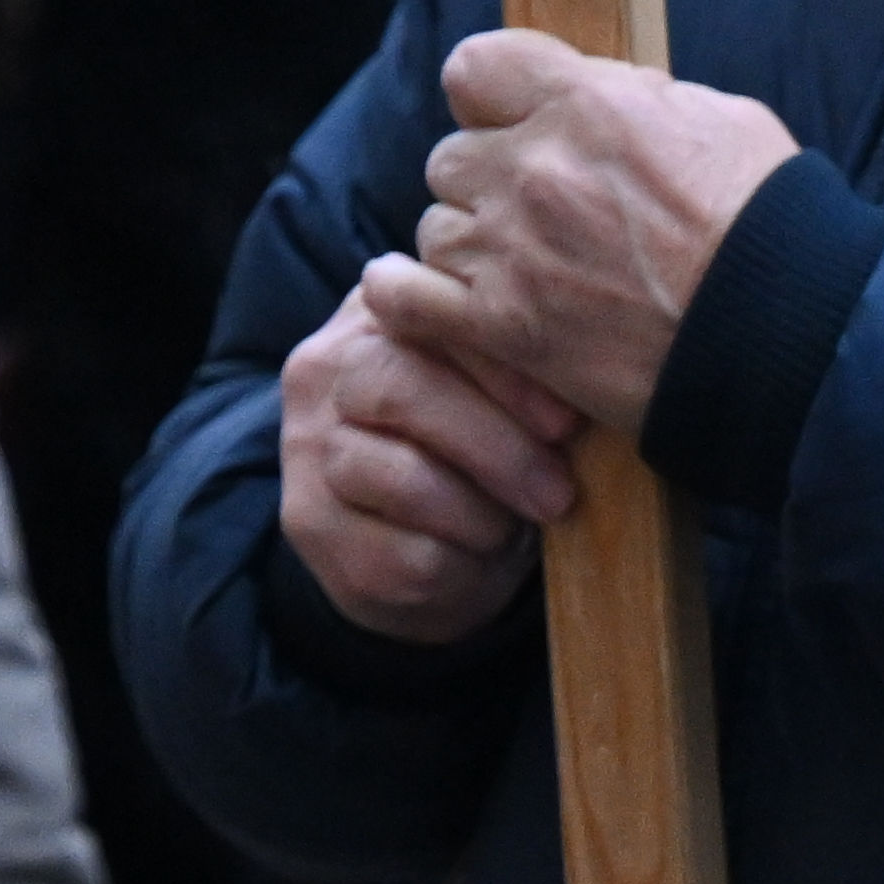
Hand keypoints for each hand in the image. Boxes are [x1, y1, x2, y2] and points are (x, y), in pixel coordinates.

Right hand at [277, 252, 579, 641]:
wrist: (417, 543)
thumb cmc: (475, 451)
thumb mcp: (494, 393)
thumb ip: (516, 369)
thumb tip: (577, 372)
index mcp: (376, 314)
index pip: (430, 320)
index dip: (502, 371)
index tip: (566, 423)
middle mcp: (323, 370)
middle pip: (399, 387)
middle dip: (494, 446)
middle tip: (556, 493)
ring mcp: (305, 448)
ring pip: (399, 476)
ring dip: (478, 516)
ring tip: (512, 531)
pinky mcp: (309, 525)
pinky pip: (398, 554)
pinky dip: (458, 569)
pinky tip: (477, 562)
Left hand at [421, 24, 805, 426]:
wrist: (788, 338)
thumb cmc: (770, 229)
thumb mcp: (715, 120)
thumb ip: (634, 98)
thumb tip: (596, 92)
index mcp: (584, 104)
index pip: (475, 67)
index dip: (492, 94)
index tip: (511, 118)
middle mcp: (533, 168)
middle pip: (454, 156)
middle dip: (489, 181)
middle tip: (538, 215)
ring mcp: (510, 249)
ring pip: (438, 225)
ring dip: (471, 245)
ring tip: (521, 273)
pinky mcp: (503, 327)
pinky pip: (406, 298)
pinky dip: (403, 297)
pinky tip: (408, 294)